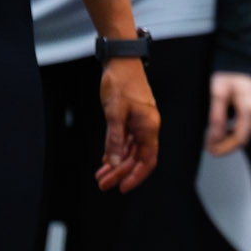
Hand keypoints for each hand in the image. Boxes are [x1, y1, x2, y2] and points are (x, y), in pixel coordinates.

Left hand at [96, 60, 159, 192]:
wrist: (121, 62)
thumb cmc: (121, 83)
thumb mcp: (114, 113)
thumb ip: (115, 139)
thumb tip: (115, 163)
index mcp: (149, 127)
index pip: (147, 160)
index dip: (137, 176)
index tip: (122, 188)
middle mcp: (147, 128)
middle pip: (136, 158)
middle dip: (120, 173)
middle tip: (103, 185)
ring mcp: (139, 124)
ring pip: (130, 151)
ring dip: (116, 165)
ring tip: (100, 177)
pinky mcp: (131, 119)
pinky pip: (125, 141)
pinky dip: (116, 152)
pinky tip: (105, 160)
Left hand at [206, 71, 250, 155]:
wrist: (237, 64)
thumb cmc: (228, 75)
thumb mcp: (218, 93)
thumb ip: (217, 116)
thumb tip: (215, 137)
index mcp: (249, 108)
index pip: (239, 137)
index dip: (224, 147)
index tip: (210, 149)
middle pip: (242, 140)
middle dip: (225, 147)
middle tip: (209, 150)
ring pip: (243, 136)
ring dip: (227, 142)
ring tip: (211, 144)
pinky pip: (243, 129)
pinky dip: (231, 135)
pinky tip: (219, 135)